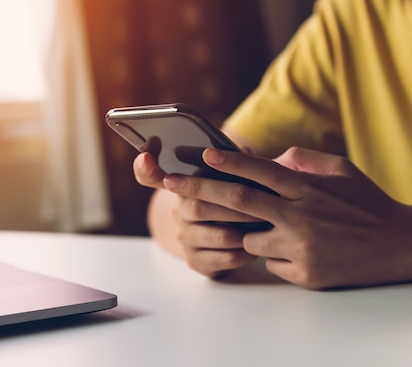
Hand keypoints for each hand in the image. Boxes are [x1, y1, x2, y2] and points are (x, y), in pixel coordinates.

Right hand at [134, 146, 262, 276]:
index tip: (146, 157)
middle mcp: (179, 212)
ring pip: (219, 235)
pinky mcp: (198, 262)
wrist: (232, 240)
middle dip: (234, 204)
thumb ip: (236, 162)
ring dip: (245, 229)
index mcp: (183, 186)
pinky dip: (245, 251)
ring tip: (266, 222)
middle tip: (262, 199)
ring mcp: (186, 239)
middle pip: (198, 207)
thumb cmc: (236, 200)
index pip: (150, 176)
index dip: (145, 168)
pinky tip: (257, 245)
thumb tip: (243, 150)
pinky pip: (225, 258)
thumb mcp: (234, 177)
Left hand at [163, 147, 411, 289]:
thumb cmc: (369, 203)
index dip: (226, 162)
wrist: (401, 245)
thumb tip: (271, 160)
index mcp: (306, 188)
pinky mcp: (304, 274)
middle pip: (238, 202)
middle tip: (170, 184)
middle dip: (198, 191)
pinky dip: (275, 254)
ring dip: (247, 232)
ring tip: (266, 227)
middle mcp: (298, 216)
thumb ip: (303, 161)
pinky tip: (302, 249)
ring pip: (250, 239)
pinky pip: (271, 262)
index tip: (201, 154)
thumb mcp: (341, 169)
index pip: (257, 171)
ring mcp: (299, 248)